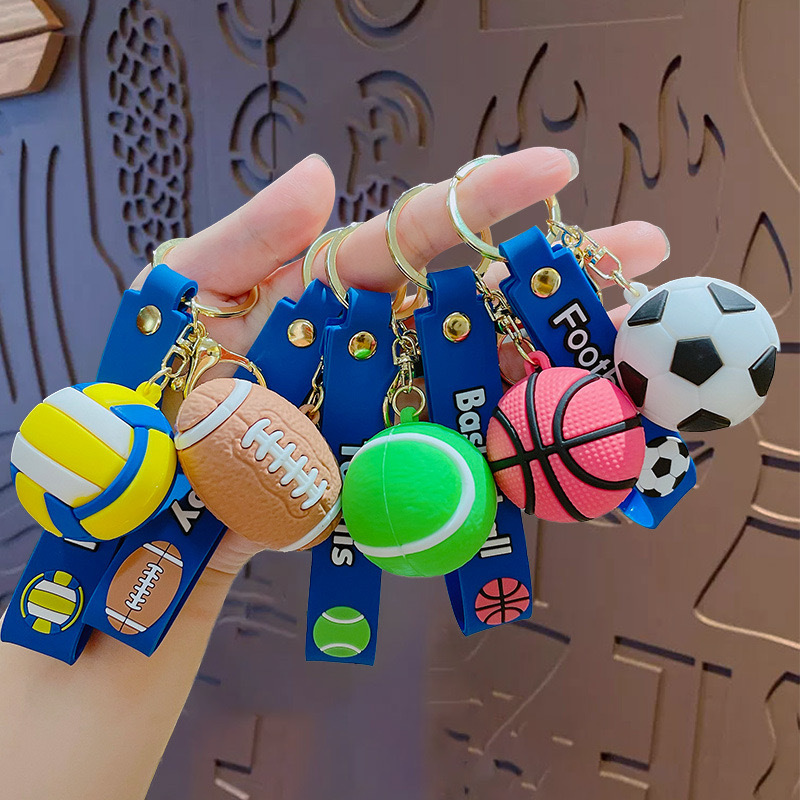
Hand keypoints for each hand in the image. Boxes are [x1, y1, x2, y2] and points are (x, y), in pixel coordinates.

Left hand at [132, 148, 667, 573]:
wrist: (158, 495)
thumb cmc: (158, 379)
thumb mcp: (184, 291)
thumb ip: (249, 237)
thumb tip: (321, 175)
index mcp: (335, 280)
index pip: (422, 233)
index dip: (486, 201)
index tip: (555, 172)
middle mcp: (380, 337)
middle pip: (483, 302)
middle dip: (562, 278)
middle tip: (645, 260)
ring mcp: (395, 404)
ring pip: (491, 376)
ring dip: (561, 364)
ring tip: (635, 352)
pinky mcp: (395, 466)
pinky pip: (469, 455)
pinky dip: (525, 453)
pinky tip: (581, 447)